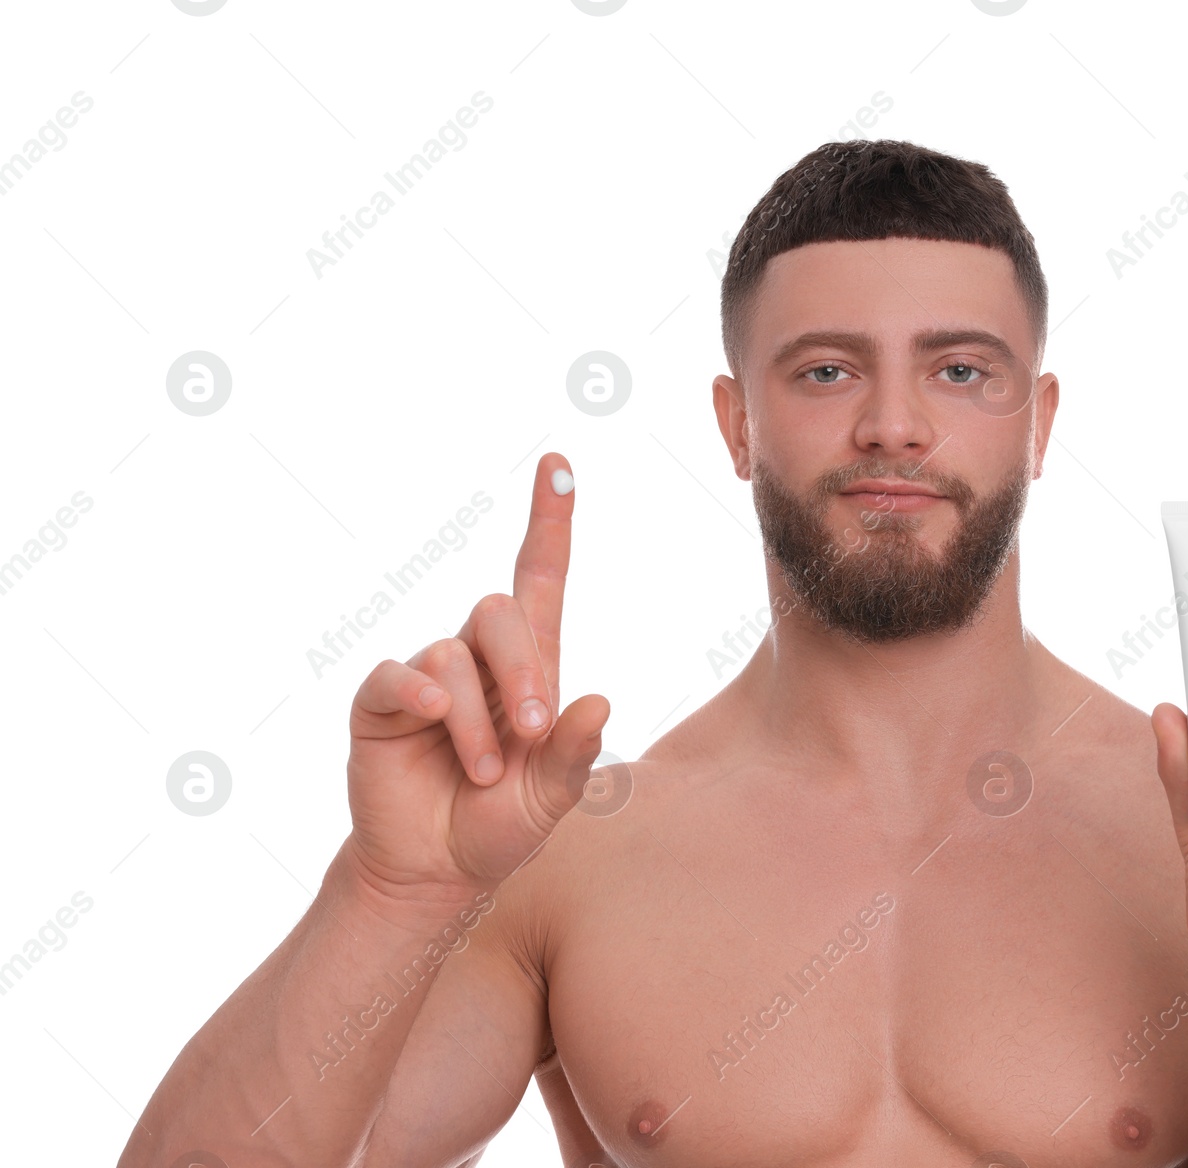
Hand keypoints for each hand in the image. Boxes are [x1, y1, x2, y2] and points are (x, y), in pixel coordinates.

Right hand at [343, 453, 609, 902]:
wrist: (436, 871)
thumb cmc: (499, 826)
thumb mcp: (550, 799)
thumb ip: (573, 754)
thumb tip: (601, 703)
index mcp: (530, 668)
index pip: (540, 576)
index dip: (549, 520)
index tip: (559, 464)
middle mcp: (478, 660)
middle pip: (499, 609)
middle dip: (523, 667)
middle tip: (532, 730)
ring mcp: (428, 677)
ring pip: (453, 656)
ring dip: (476, 721)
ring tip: (482, 774)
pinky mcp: (382, 701)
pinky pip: (399, 676)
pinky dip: (423, 698)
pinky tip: (435, 723)